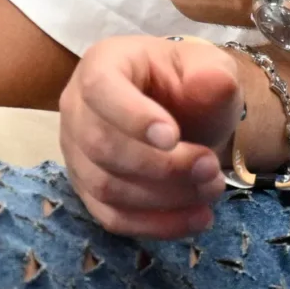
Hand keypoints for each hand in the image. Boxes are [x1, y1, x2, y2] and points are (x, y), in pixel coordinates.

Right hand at [60, 36, 243, 239]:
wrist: (183, 112)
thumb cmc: (188, 84)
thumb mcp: (209, 67)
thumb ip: (213, 73)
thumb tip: (213, 83)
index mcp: (103, 64)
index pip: (100, 88)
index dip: (132, 116)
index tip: (173, 137)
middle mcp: (77, 107)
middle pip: (101, 145)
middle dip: (162, 166)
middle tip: (210, 167)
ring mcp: (76, 152)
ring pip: (106, 186)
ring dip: (164, 197)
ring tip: (211, 188)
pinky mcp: (87, 190)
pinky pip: (111, 217)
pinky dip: (156, 224)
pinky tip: (196, 218)